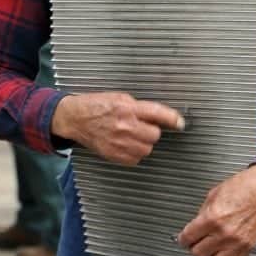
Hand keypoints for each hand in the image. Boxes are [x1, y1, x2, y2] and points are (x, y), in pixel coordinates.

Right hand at [51, 92, 184, 164]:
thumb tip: (157, 116)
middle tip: (142, 125)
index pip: (157, 114)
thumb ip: (139, 107)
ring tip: (132, 134)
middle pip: (154, 135)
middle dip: (152, 130)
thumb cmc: (97, 105)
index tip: (180, 123)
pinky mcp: (114, 155)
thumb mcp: (119, 97)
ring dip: (143, 143)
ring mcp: (120, 143)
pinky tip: (125, 143)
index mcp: (128, 108)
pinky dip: (134, 153)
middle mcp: (125, 126)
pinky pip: (135, 159)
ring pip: (146, 149)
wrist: (76, 118)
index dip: (172, 119)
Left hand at [177, 165, 255, 255]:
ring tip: (210, 247)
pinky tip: (224, 249)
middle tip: (196, 241)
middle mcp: (224, 233)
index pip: (189, 237)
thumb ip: (202, 213)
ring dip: (210, 255)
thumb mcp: (214, 194)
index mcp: (212, 218)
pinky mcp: (249, 247)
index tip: (183, 239)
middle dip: (195, 247)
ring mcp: (237, 242)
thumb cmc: (242, 187)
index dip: (182, 239)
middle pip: (199, 253)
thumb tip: (195, 226)